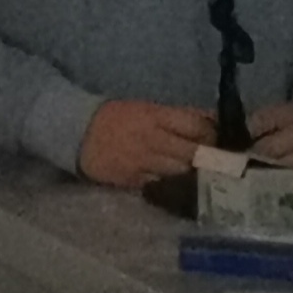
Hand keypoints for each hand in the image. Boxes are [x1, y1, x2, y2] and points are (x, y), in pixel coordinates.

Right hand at [78, 99, 216, 186]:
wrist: (78, 133)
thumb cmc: (117, 118)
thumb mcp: (146, 109)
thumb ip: (178, 116)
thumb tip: (214, 120)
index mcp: (154, 116)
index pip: (196, 125)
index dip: (210, 134)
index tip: (213, 139)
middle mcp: (152, 139)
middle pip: (194, 152)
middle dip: (206, 157)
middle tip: (208, 159)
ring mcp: (143, 162)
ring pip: (182, 172)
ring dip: (189, 172)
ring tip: (190, 170)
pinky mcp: (135, 181)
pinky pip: (163, 184)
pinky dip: (170, 182)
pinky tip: (170, 179)